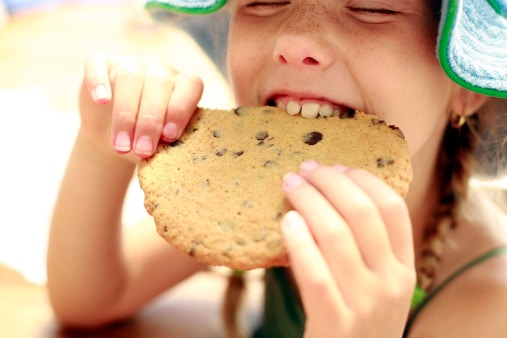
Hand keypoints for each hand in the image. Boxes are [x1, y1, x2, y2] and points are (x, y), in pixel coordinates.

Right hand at [78, 53, 203, 162]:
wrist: (113, 138)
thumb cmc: (146, 141)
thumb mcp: (160, 144)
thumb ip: (167, 141)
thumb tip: (165, 147)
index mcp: (182, 84)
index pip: (190, 87)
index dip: (180, 110)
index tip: (169, 137)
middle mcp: (160, 69)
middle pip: (158, 85)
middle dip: (150, 122)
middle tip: (142, 150)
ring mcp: (131, 62)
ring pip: (130, 77)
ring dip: (125, 114)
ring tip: (121, 145)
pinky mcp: (102, 63)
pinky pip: (98, 64)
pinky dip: (99, 82)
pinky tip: (101, 101)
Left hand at [281, 161, 414, 337]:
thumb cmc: (359, 320)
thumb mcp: (378, 286)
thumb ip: (368, 250)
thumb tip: (334, 195)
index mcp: (403, 269)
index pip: (392, 209)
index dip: (363, 179)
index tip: (337, 165)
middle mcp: (391, 283)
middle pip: (361, 213)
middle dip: (330, 182)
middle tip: (304, 168)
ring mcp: (365, 304)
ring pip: (335, 235)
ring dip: (309, 201)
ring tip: (289, 184)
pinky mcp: (335, 323)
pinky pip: (314, 273)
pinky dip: (299, 242)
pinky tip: (287, 222)